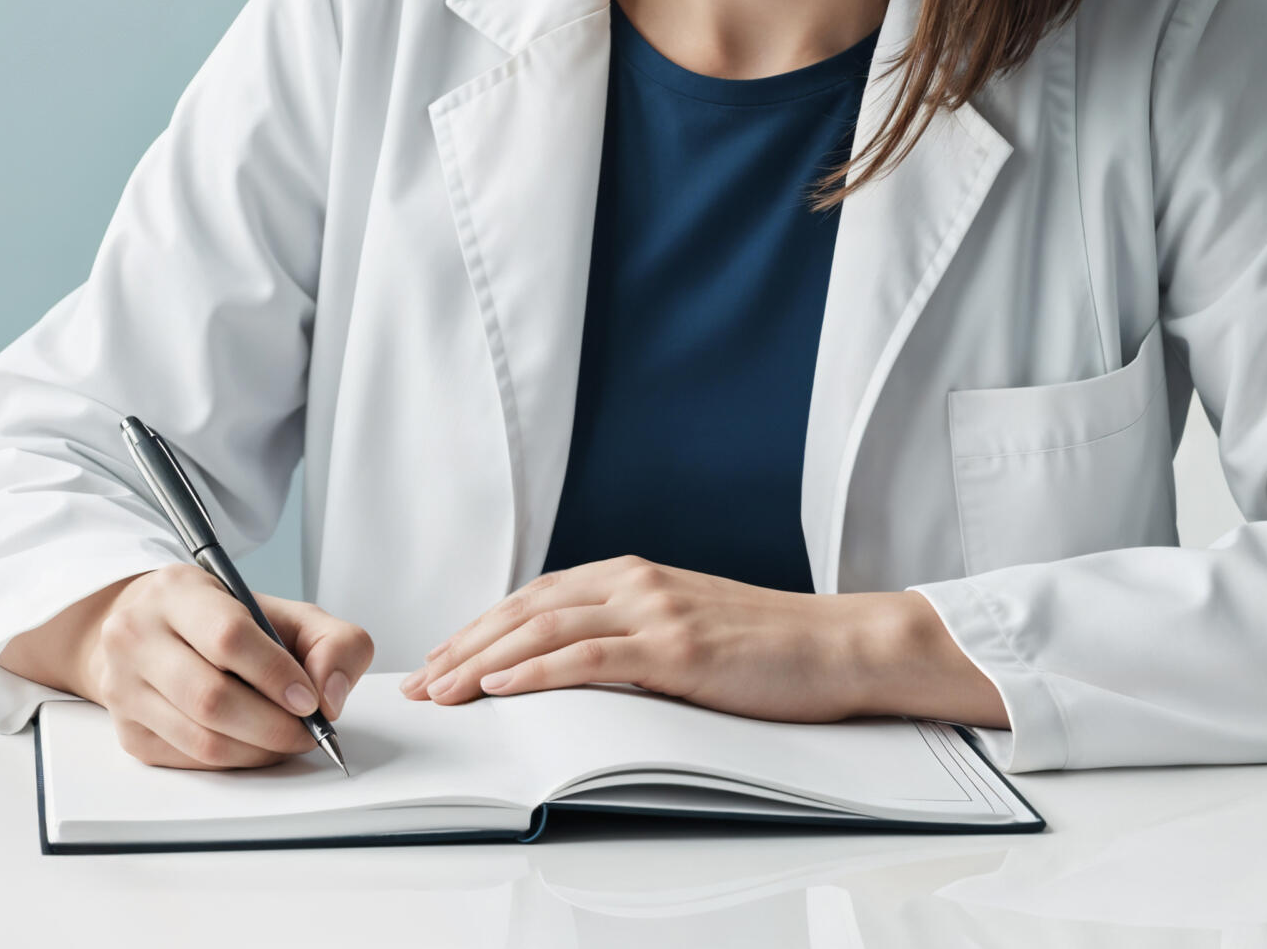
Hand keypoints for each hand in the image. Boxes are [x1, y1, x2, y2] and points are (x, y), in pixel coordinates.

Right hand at [0, 564, 375, 768]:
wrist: (154, 632)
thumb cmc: (224, 624)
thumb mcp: (283, 612)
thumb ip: (332, 641)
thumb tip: (332, 696)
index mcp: (176, 590)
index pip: (228, 637)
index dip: (276, 674)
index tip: (310, 698)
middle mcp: (136, 635)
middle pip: (211, 697)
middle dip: (273, 724)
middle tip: (306, 730)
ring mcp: (124, 687)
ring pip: (202, 739)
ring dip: (259, 749)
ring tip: (287, 738)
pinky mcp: (128, 732)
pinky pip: (192, 760)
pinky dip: (236, 761)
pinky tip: (254, 744)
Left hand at [399, 555, 1008, 728]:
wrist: (844, 645)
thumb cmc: (773, 648)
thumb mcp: (688, 630)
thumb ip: (633, 635)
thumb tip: (578, 665)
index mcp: (634, 576)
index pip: (536, 597)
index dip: (481, 627)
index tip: (442, 659)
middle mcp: (635, 583)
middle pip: (526, 609)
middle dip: (464, 646)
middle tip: (422, 682)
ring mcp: (655, 611)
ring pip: (545, 629)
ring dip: (483, 662)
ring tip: (444, 690)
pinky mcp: (676, 648)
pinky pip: (590, 657)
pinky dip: (537, 669)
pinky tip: (502, 685)